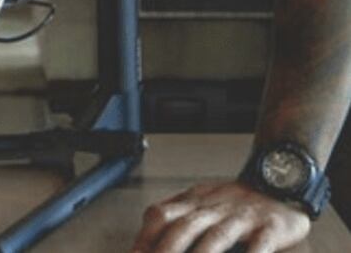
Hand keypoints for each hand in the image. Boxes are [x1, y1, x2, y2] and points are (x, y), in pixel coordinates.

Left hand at [131, 180, 310, 252]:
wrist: (278, 178)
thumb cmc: (234, 199)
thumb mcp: (200, 199)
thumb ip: (176, 214)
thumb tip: (145, 240)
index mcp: (194, 201)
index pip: (161, 213)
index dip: (145, 235)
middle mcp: (213, 207)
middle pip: (184, 227)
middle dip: (168, 251)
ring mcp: (242, 217)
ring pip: (217, 236)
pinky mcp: (270, 227)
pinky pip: (259, 245)